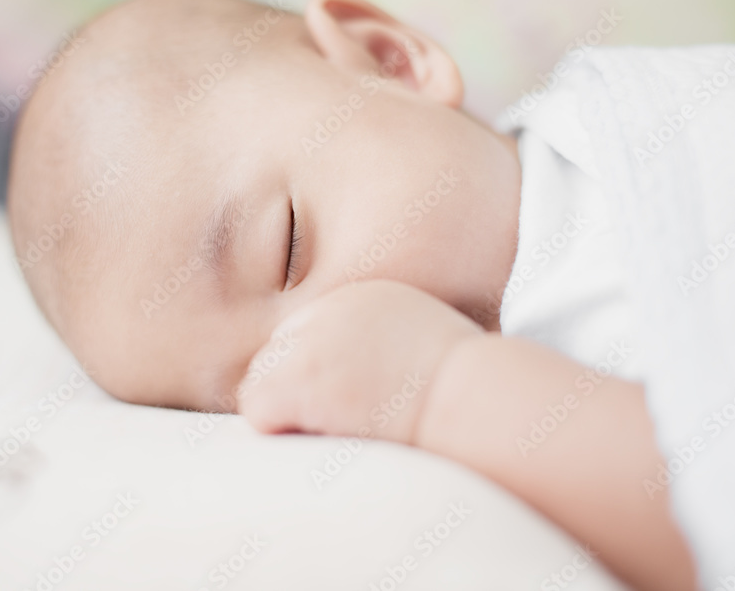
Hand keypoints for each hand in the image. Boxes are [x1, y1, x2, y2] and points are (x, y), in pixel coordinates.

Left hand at [236, 279, 482, 443]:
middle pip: (276, 354)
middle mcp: (327, 310)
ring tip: (334, 430)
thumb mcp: (424, 344)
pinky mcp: (300, 380)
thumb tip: (362, 381)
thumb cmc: (467, 391)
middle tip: (333, 422)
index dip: (314, 373)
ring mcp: (310, 344)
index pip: (303, 332)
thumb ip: (382, 348)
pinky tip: (323, 435)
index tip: (342, 400)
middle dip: (295, 391)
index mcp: (359, 299)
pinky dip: (280, 430)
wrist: (476, 400)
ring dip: (288, 413)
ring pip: (260, 382)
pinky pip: (258, 409)